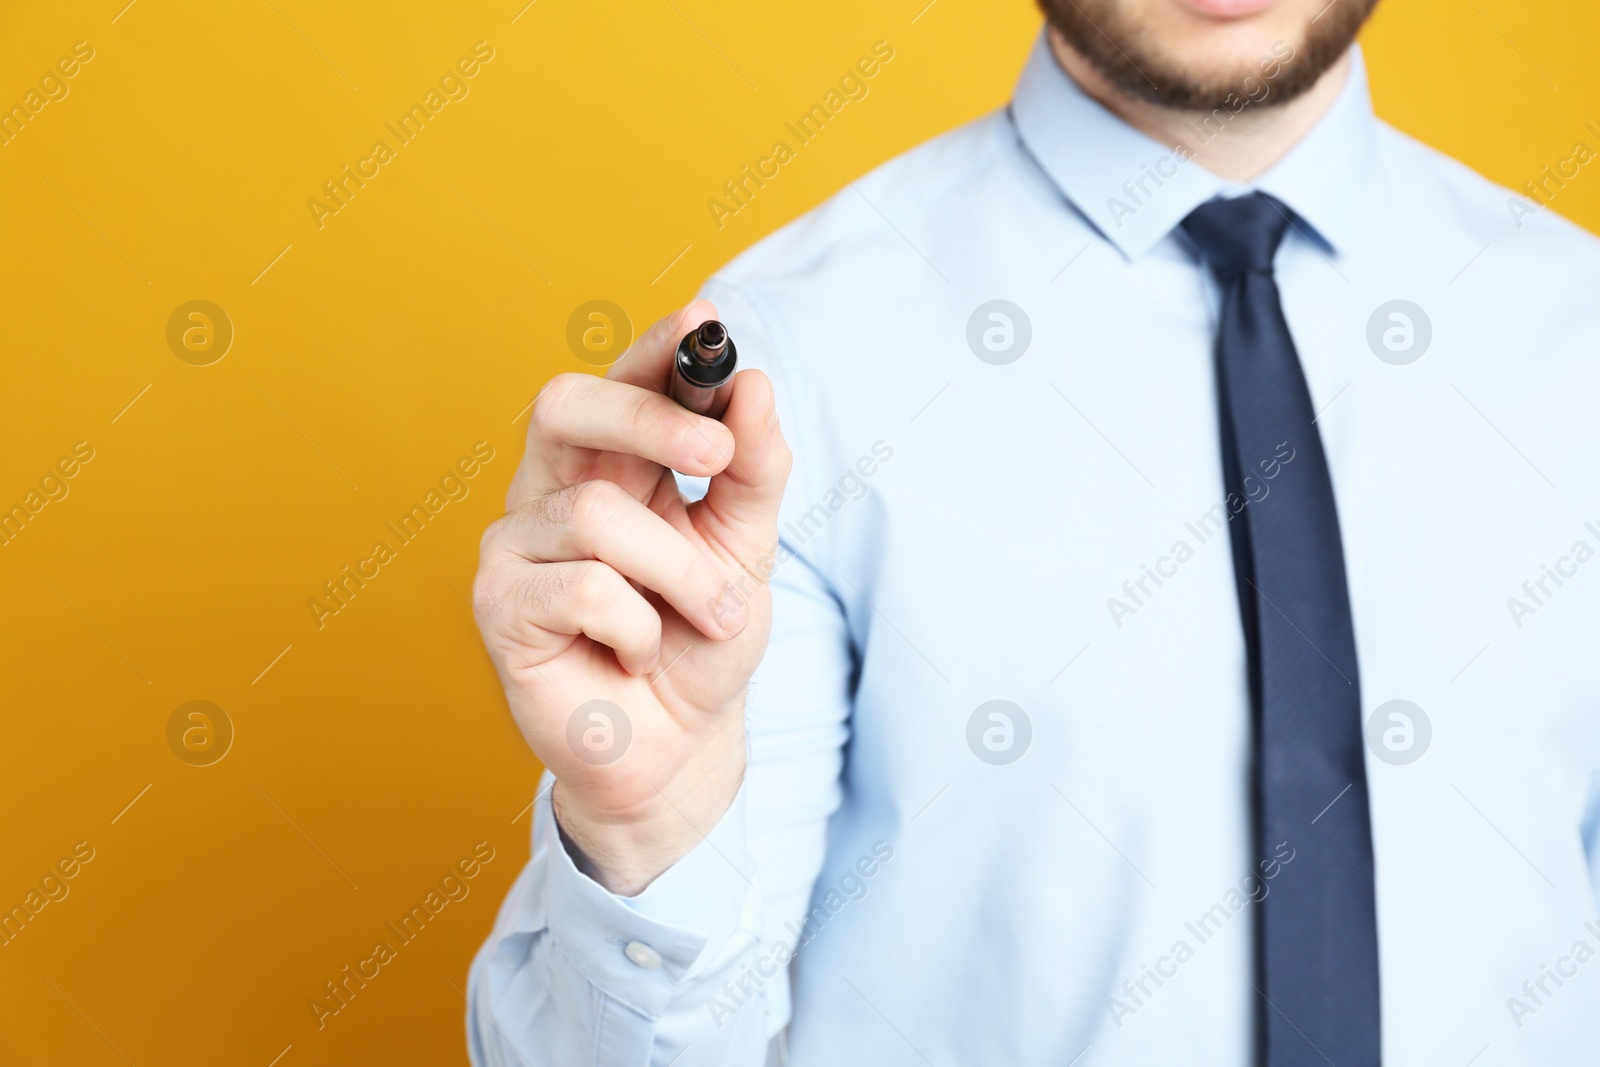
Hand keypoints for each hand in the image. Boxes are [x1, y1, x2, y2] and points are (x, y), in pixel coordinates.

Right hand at [474, 300, 790, 894]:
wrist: (681, 744)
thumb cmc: (701, 636)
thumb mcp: (747, 546)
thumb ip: (752, 468)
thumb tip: (752, 384)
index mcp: (611, 462)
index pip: (621, 379)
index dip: (655, 347)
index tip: (706, 322)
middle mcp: (553, 489)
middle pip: (564, 403)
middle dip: (647, 418)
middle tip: (714, 456)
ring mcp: (515, 544)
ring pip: (597, 515)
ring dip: (677, 573)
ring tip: (708, 617)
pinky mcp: (498, 605)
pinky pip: (581, 587)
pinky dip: (637, 625)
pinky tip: (637, 653)